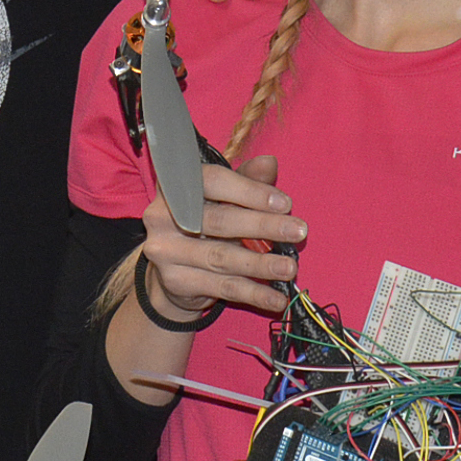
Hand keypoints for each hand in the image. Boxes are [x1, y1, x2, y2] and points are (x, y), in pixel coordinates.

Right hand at [137, 153, 303, 318]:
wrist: (174, 271)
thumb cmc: (206, 225)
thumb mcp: (225, 199)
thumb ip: (247, 182)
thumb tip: (269, 163)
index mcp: (176, 185)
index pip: (213, 181)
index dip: (250, 191)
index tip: (284, 203)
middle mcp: (162, 215)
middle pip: (219, 220)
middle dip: (263, 226)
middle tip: (298, 232)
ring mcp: (165, 250)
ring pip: (222, 257)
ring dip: (261, 264)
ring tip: (290, 267)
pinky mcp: (175, 281)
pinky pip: (222, 287)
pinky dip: (254, 293)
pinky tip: (276, 298)